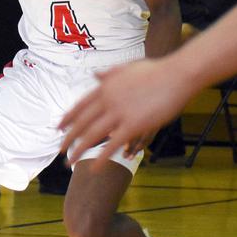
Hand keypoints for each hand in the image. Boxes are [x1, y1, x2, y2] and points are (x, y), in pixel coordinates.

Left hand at [59, 58, 191, 165]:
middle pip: (82, 123)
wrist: (177, 74)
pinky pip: (112, 145)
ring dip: (79, 150)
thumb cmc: (157, 70)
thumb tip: (95, 75)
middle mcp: (107, 100)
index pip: (80, 106)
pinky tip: (93, 168)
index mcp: (104, 88)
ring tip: (69, 162)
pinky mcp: (133, 125)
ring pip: (92, 136)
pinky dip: (101, 158)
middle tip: (59, 149)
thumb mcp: (127, 68)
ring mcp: (119, 113)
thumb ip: (110, 74)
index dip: (68, 118)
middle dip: (69, 138)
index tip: (58, 128)